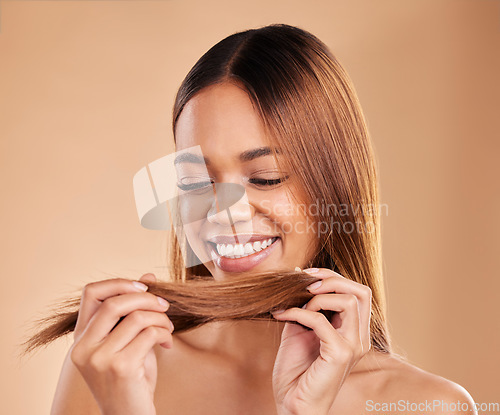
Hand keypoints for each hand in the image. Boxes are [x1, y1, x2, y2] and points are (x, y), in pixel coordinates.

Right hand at [70, 273, 173, 414]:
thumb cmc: (131, 379)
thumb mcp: (129, 341)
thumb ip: (133, 311)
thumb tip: (149, 276)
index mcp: (81, 338)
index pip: (91, 293)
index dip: (119, 283)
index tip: (144, 288)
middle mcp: (83, 348)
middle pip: (114, 302)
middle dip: (147, 298)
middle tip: (165, 306)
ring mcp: (99, 359)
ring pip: (136, 317)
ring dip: (161, 318)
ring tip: (168, 329)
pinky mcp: (120, 368)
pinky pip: (149, 334)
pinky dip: (165, 334)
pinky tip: (168, 344)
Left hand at [271, 268, 371, 414]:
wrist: (292, 403)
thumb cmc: (297, 370)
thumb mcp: (300, 328)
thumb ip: (305, 306)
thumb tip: (300, 275)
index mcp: (354, 331)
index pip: (357, 292)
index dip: (333, 277)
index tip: (307, 274)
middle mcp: (359, 338)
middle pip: (361, 291)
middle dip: (332, 279)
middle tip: (306, 281)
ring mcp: (353, 346)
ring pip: (349, 301)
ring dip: (319, 296)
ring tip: (298, 304)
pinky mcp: (340, 354)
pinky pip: (321, 321)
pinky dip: (299, 313)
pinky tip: (283, 315)